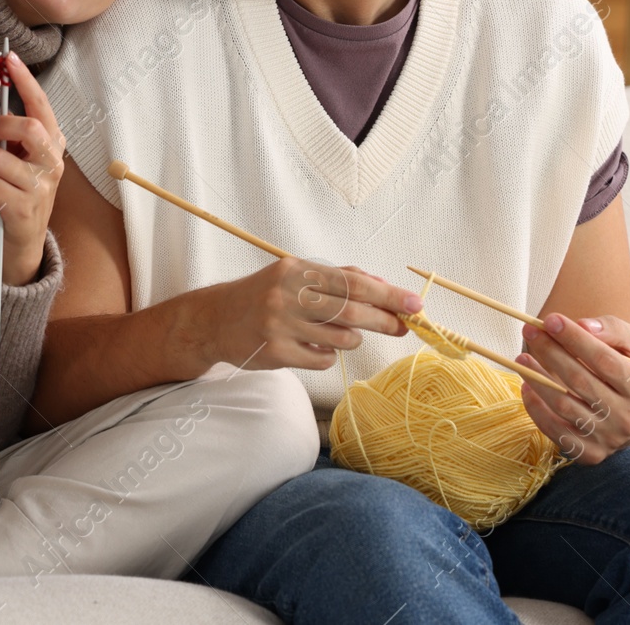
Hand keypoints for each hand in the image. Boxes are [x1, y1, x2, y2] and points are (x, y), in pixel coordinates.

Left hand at [0, 53, 65, 286]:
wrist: (26, 237)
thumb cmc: (21, 188)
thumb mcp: (27, 156)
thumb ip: (20, 128)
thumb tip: (1, 86)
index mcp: (54, 144)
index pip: (41, 105)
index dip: (25, 80)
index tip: (10, 59)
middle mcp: (53, 163)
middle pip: (29, 128)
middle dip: (1, 126)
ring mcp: (41, 188)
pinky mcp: (24, 209)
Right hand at [179, 257, 423, 372]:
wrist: (214, 319)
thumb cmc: (262, 294)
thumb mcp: (294, 275)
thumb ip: (337, 277)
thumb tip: (381, 283)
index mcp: (295, 270)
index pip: (352, 282)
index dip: (388, 294)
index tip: (414, 304)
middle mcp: (286, 295)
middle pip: (352, 311)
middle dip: (385, 320)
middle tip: (405, 326)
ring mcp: (280, 326)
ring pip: (341, 339)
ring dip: (351, 338)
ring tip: (339, 333)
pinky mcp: (276, 353)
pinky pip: (322, 359)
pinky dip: (327, 355)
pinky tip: (312, 346)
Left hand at [516, 314, 629, 464]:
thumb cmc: (628, 372)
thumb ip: (612, 330)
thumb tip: (584, 326)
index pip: (605, 361)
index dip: (575, 339)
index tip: (551, 320)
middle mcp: (629, 420)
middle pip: (580, 382)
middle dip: (551, 352)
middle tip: (530, 330)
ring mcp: (608, 440)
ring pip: (564, 406)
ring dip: (537, 378)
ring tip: (522, 357)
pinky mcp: (589, 454)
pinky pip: (555, 431)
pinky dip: (536, 408)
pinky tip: (526, 386)